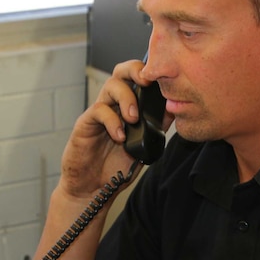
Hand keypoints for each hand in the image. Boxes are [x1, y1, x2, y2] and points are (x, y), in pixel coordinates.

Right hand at [58, 59, 156, 199]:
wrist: (92, 189)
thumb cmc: (116, 167)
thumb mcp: (143, 146)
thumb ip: (156, 127)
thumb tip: (174, 110)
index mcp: (129, 106)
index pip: (138, 77)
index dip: (150, 72)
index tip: (164, 78)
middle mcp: (114, 104)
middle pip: (122, 71)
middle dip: (136, 70)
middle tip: (147, 83)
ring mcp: (99, 112)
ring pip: (111, 86)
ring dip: (127, 98)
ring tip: (134, 118)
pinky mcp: (85, 123)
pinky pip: (99, 111)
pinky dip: (113, 121)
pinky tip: (120, 136)